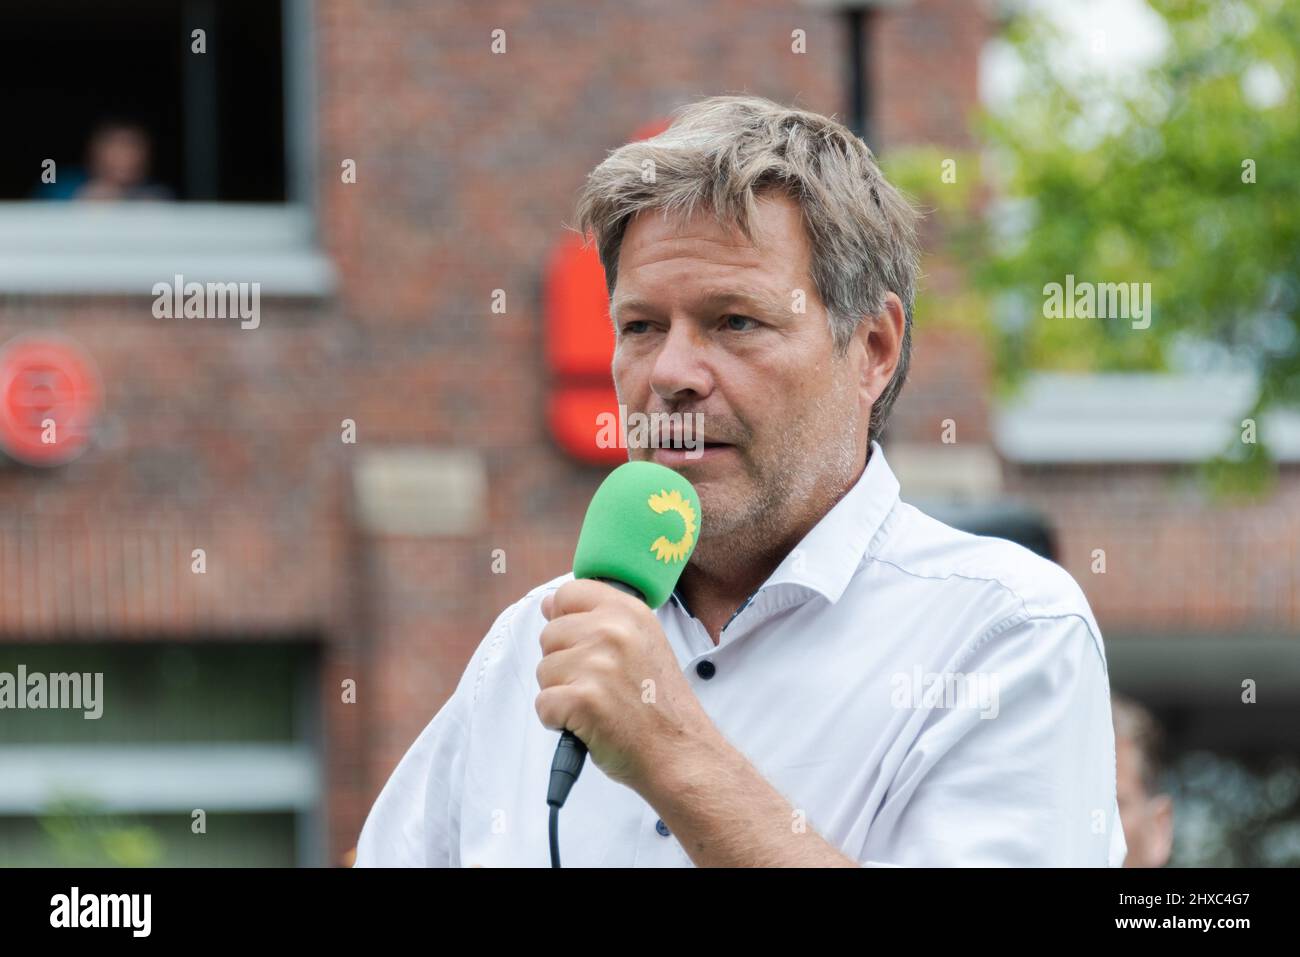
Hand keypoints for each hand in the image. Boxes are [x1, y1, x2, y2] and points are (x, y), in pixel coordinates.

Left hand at [536, 579, 713, 792]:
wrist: (680, 752)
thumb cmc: (658, 704)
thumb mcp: (642, 643)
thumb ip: (597, 619)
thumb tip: (548, 605)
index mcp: (628, 611)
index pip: (568, 593)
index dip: (565, 620)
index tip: (584, 646)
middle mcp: (613, 631)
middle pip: (549, 635)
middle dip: (564, 664)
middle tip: (601, 686)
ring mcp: (597, 665)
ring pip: (543, 671)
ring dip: (562, 693)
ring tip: (599, 705)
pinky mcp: (583, 700)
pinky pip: (543, 704)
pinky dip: (558, 720)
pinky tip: (589, 723)